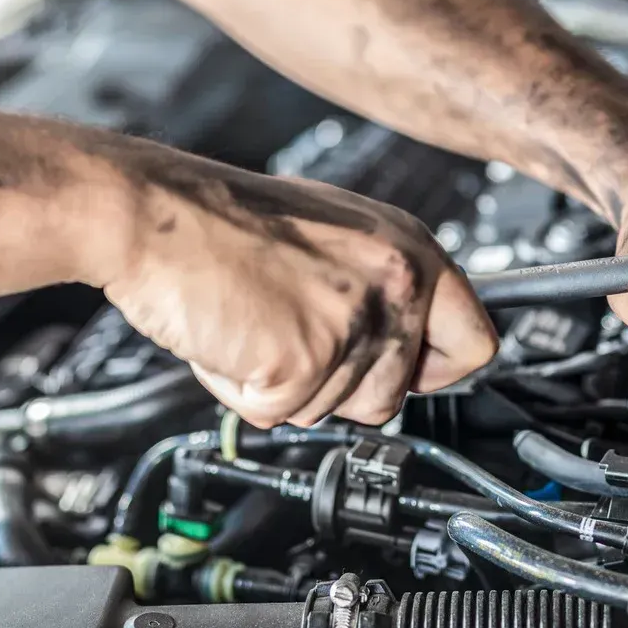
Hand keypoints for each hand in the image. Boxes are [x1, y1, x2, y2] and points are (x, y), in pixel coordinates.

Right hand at [96, 144, 498, 427]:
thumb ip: (378, 285)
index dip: (431, 370)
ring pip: (330, 411)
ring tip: (251, 322)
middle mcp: (394, 284)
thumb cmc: (222, 218)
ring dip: (283, 386)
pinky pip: (275, 414)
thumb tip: (402, 343)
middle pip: (395, 398)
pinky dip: (240, 390)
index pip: (475, 344)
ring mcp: (352, 325)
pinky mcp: (302, 362)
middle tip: (288, 335)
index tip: (403, 373)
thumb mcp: (332, 232)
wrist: (152, 212)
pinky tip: (227, 337)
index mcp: (408, 248)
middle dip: (337, 385)